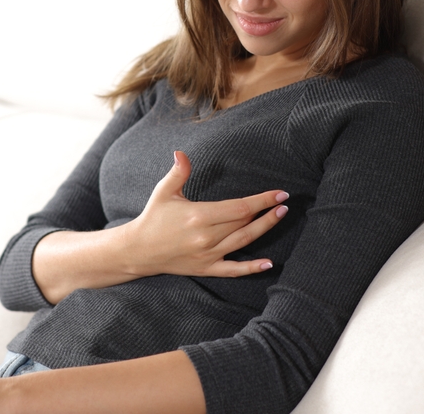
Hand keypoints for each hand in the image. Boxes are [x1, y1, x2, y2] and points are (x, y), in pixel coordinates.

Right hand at [123, 150, 288, 277]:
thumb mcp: (164, 192)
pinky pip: (233, 270)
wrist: (138, 250)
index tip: (279, 193)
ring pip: (243, 242)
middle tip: (285, 203)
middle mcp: (206, 237)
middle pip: (244, 223)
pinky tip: (269, 263)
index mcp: (199, 216)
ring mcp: (207, 255)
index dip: (262, 200)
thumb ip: (178, 173)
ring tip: (280, 217)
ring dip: (264, 229)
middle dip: (267, 212)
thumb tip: (182, 153)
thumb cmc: (153, 217)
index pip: (240, 207)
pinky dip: (252, 269)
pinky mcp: (206, 268)